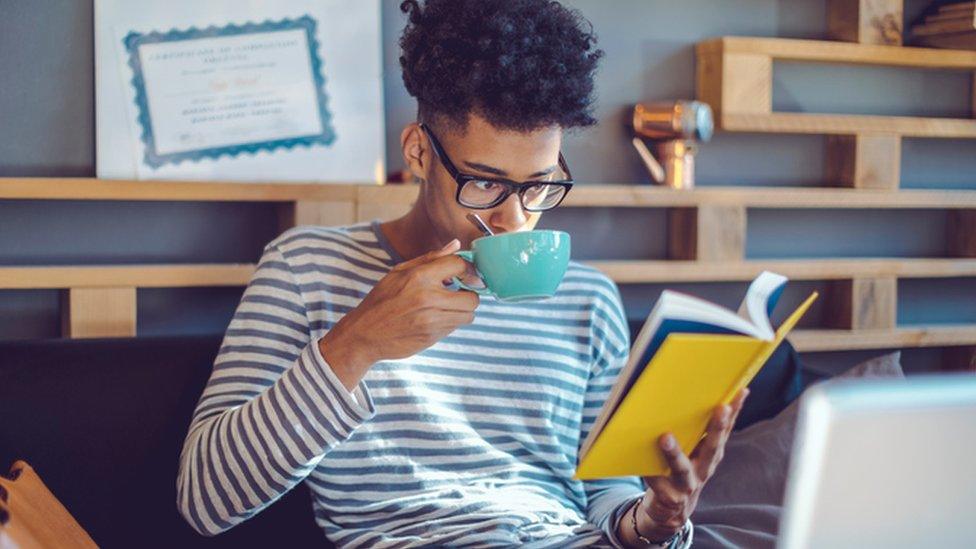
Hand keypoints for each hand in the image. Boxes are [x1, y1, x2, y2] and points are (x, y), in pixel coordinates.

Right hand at [318, 238, 478, 389]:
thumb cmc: (381, 300)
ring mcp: (432, 321)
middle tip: (457, 294)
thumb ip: (430, 258)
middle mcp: (429, 299)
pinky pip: (455, 328)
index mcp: (419, 277)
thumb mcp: (399, 272)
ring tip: (446, 307)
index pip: (460, 265)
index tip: (463, 274)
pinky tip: (434, 319)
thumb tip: (455, 245)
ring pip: (468, 315)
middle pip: (472, 297)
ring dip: (461, 311)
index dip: (466, 269)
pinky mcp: (433, 337)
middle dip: (468, 295)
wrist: (364, 334)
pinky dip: (450, 323)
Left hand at [618, 389, 748, 545]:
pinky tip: (640, 461)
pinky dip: (649, 472)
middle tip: (721, 408)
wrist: (671, 509)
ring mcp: (687, 485)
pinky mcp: (669, 496)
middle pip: (713, 448)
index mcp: (712, 454)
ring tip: (665, 438)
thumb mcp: (694, 451)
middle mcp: (704, 469)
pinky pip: (657, 481)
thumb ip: (696, 430)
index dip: (735, 411)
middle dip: (718, 428)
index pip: (727, 429)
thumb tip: (694, 393)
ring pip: (682, 468)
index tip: (740, 391)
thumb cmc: (681, 469)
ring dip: (674, 452)